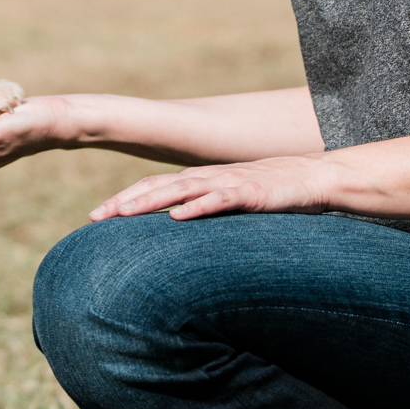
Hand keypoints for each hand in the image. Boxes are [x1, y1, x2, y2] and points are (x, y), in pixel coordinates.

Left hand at [89, 154, 335, 221]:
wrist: (314, 178)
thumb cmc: (271, 193)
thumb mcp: (229, 202)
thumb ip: (204, 210)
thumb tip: (175, 231)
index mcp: (200, 180)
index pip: (153, 186)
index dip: (124, 199)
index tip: (96, 216)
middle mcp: (208, 177)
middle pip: (157, 187)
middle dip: (124, 201)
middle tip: (95, 217)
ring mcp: (228, 183)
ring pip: (181, 190)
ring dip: (150, 202)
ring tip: (123, 214)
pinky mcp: (251, 193)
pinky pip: (220, 200)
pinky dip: (197, 207)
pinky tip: (178, 217)